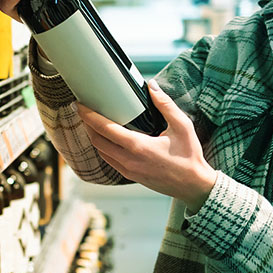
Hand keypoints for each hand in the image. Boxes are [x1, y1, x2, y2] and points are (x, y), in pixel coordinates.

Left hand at [76, 80, 217, 211]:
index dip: (89, 116)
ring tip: (92, 122)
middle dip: (87, 124)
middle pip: (97, 141)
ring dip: (94, 137)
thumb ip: (166, 105)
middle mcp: (129, 160)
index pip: (105, 129)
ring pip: (101, 152)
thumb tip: (152, 87)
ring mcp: (128, 170)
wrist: (194, 186)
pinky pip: (109, 160)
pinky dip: (103, 147)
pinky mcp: (130, 176)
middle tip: (83, 110)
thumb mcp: (183, 126)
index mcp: (139, 147)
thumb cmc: (189, 156)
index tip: (79, 105)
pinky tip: (108, 138)